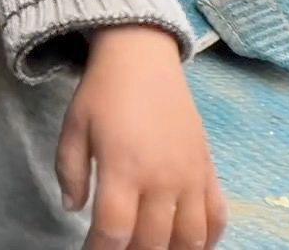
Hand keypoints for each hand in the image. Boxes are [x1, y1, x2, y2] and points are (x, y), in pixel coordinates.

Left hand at [57, 26, 224, 249]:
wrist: (143, 56)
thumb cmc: (103, 92)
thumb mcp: (73, 128)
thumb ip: (70, 172)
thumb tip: (72, 209)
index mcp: (123, 168)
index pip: (114, 231)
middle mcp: (162, 177)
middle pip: (152, 241)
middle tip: (118, 248)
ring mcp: (191, 175)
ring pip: (190, 237)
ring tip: (152, 249)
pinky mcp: (209, 169)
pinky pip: (218, 215)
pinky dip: (208, 238)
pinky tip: (191, 245)